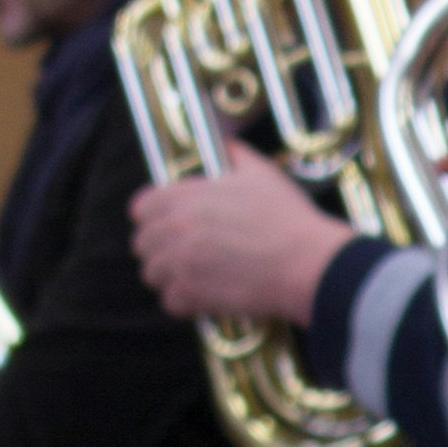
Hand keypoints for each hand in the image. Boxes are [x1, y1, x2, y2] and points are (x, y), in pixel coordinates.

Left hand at [130, 145, 349, 327]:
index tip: (167, 223)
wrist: (307, 264)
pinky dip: (185, 302)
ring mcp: (180, 264)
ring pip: (152, 274)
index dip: (152, 215)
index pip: (140, 207)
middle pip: (142, 243)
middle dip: (160, 248)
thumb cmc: (287, 219)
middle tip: (185, 253)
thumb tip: (226, 144)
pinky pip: (169, 301)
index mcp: (184, 197)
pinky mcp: (191, 296)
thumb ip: (235, 154)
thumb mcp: (262, 173)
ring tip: (196, 275)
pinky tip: (206, 294)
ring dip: (170, 276)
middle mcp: (175, 230)